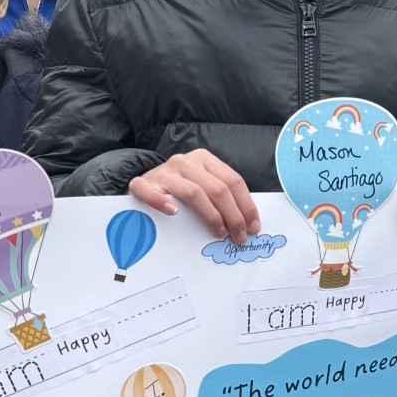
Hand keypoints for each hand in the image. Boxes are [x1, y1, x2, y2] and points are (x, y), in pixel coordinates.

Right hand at [128, 149, 259, 244]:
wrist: (143, 187)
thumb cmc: (177, 192)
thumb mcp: (201, 187)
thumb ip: (219, 198)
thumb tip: (246, 223)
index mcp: (204, 160)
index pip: (233, 180)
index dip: (246, 205)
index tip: (253, 226)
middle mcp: (185, 162)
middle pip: (217, 189)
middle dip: (234, 216)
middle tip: (239, 237)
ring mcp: (164, 172)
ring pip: (194, 193)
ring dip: (211, 216)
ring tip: (219, 233)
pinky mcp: (143, 183)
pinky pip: (151, 193)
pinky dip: (161, 202)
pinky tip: (173, 213)